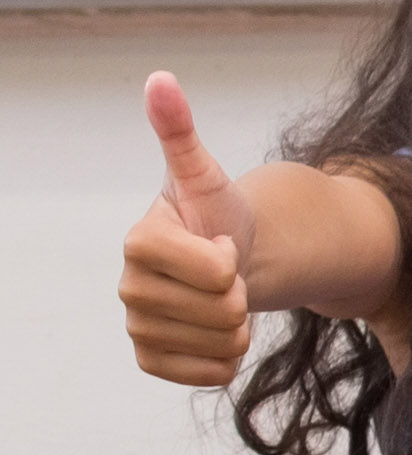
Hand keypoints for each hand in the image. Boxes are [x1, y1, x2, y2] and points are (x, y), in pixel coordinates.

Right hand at [119, 71, 257, 386]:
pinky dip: (225, 362)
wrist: (230, 258)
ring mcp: (139, 324)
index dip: (228, 259)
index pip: (205, 268)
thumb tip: (160, 79)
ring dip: (239, 327)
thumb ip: (180, 132)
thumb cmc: (217, 214)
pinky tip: (222, 336)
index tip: (221, 243)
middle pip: (217, 310)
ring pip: (215, 343)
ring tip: (227, 300)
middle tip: (230, 274)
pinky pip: (202, 375)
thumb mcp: (205, 174)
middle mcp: (129, 287)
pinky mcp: (153, 358)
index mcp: (139, 242)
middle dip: (240, 293)